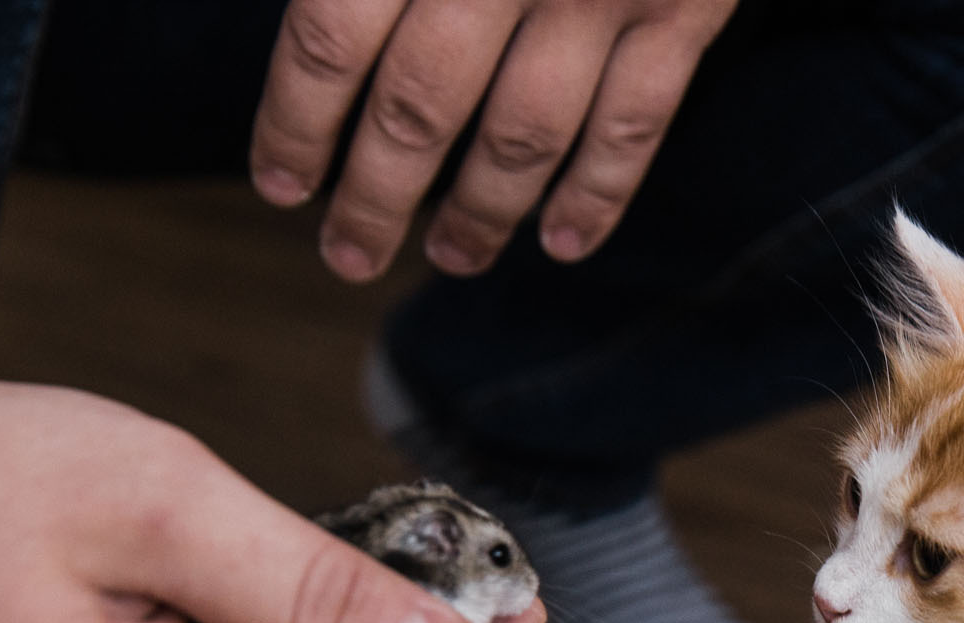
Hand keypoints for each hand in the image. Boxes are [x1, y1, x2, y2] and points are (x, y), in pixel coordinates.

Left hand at [251, 0, 737, 282]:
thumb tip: (307, 16)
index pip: (329, 37)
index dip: (296, 123)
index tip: (280, 183)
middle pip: (420, 106)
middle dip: (376, 196)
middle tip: (347, 256)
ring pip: (525, 133)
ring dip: (480, 212)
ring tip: (450, 256)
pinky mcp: (682, 7)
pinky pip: (636, 123)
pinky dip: (599, 194)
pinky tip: (561, 242)